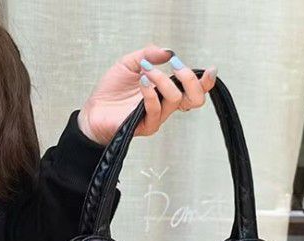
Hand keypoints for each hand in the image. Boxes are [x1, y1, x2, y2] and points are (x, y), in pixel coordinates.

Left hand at [77, 44, 216, 145]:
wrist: (93, 112)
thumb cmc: (111, 91)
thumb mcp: (129, 63)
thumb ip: (149, 54)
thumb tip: (168, 51)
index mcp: (166, 91)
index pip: (193, 90)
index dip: (206, 82)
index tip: (210, 70)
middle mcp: (165, 105)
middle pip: (194, 99)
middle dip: (191, 79)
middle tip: (177, 66)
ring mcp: (157, 117)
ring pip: (175, 99)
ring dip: (163, 79)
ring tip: (146, 70)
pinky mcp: (146, 126)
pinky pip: (156, 109)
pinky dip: (151, 92)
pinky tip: (142, 81)